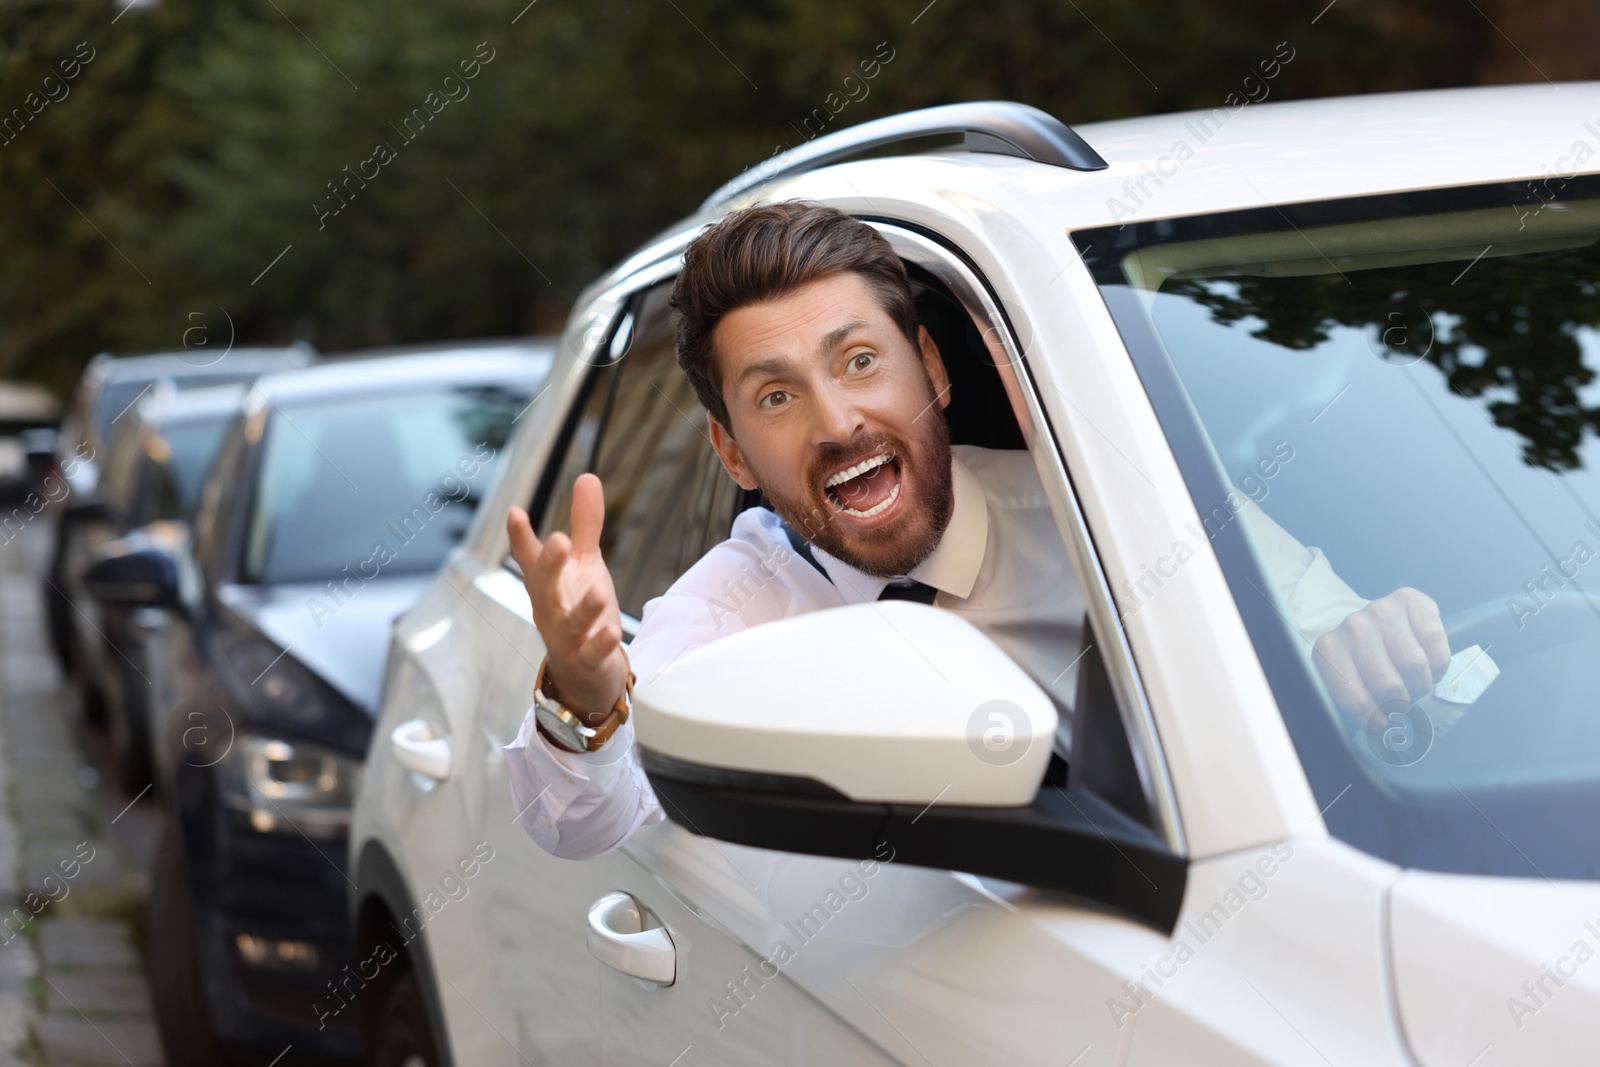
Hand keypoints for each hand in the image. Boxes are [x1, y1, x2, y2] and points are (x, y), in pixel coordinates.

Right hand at [506, 474, 628, 720]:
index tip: (515, 511)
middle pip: (543, 586)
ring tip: (599, 592)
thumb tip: (587, 476)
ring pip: (569, 622)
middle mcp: (550, 608)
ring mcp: (566, 636)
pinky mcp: (586, 660)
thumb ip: (585, 524)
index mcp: (547, 582)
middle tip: (558, 540)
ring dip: (582, 608)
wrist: (585, 672)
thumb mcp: (586, 563)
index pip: (528, 557)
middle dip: (548, 564)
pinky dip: (601, 643)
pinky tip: (612, 631)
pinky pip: (591, 653)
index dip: (520, 536)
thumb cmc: (580, 609)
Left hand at [1312, 587, 1449, 717]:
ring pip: (1416, 666)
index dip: (1377, 720)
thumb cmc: (1360, 661)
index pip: (1358, 702)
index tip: (1383, 721)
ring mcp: (1381, 610)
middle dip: (1402, 701)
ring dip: (1421, 683)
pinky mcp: (1411, 600)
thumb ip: (1355, 707)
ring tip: (1413, 680)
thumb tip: (1381, 738)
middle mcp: (1353, 627)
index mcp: (1329, 651)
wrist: (1371, 622)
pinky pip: (1436, 642)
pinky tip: (1428, 662)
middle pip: (1391, 686)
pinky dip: (1438, 662)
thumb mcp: (1347, 683)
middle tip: (1401, 697)